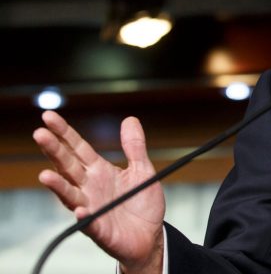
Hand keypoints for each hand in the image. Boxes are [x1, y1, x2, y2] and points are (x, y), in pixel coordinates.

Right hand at [33, 111, 165, 273]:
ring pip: (70, 195)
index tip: (48, 116)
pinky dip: (84, 216)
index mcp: (99, 171)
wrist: (150, 235)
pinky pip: (90, 223)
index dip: (64, 133)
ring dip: (57, 186)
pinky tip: (80, 209)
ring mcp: (92, 208)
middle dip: (54, 151)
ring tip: (45, 175)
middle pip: (68, 166)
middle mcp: (89, 188)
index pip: (78, 148)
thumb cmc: (142, 203)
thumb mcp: (142, 170)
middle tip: (39, 134)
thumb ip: (134, 147)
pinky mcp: (100, 229)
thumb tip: (130, 119)